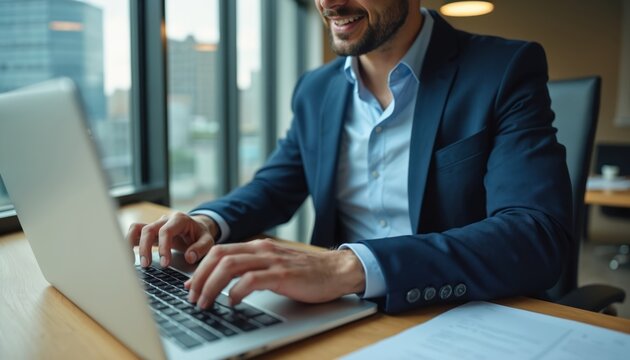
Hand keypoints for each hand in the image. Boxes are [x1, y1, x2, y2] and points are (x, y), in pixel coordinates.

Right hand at [126, 212, 218, 267]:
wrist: (196, 229)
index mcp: (180, 220)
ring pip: (137, 229)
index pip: (166, 231)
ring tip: (131, 262)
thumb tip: (189, 257)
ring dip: (131, 244)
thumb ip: (201, 248)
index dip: (164, 247)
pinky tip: (128, 258)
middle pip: (148, 229)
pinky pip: (134, 233)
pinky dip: (128, 243)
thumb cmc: (200, 235)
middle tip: (147, 265)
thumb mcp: (208, 240)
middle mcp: (165, 220)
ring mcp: (155, 225)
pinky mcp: (150, 232)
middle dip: (145, 248)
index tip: (165, 264)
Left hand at [184, 238, 365, 307]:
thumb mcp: (273, 266)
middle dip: (200, 277)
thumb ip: (252, 270)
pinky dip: (237, 291)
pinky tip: (232, 302)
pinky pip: (252, 279)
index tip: (190, 285)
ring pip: (230, 266)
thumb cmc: (306, 273)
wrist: (336, 271)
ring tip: (206, 302)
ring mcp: (272, 260)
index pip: (219, 251)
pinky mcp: (283, 274)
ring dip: (212, 285)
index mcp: (257, 247)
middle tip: (192, 296)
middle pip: (219, 256)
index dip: (199, 268)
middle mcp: (262, 249)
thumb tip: (226, 284)